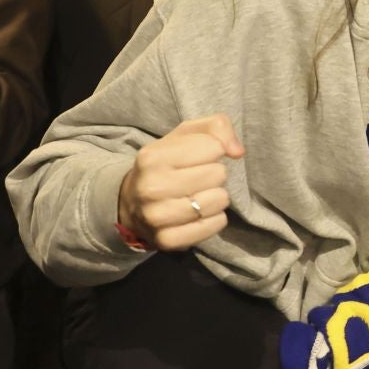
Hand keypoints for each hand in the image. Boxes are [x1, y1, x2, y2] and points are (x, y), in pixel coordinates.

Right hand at [115, 114, 245, 250]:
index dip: (213, 149)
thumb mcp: (185, 135)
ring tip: (199, 195)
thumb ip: (216, 127)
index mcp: (152, 157)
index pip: (213, 146)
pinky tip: (200, 214)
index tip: (198, 157)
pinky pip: (217, 224)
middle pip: (218, 174)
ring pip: (219, 200)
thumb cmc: (166, 164)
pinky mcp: (168, 240)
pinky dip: (215, 218)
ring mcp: (157, 217)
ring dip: (217, 197)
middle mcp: (151, 187)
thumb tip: (237, 151)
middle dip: (214, 174)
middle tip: (197, 178)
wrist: (132, 203)